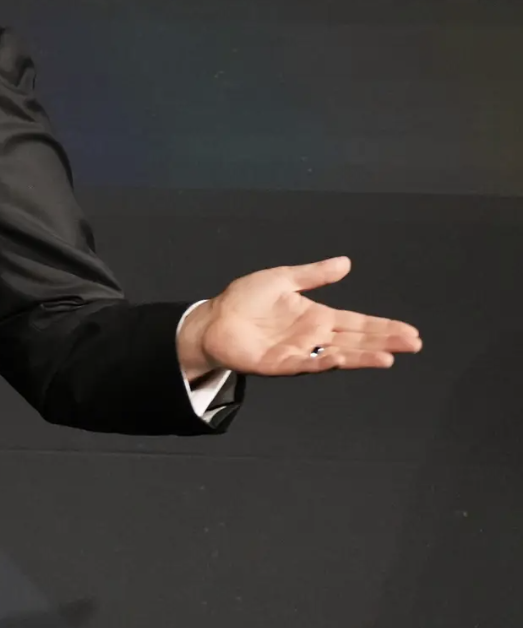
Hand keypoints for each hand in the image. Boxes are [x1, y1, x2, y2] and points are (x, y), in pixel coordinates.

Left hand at [178, 255, 421, 377]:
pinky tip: (341, 359)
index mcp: (317, 317)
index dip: (383, 327)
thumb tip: (346, 263)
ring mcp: (298, 352)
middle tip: (414, 344)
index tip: (410, 331)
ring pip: (337, 355)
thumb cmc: (244, 300)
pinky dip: (322, 362)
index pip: (357, 322)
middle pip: (355, 340)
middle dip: (384, 342)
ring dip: (362, 356)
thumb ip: (314, 275)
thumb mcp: (283, 279)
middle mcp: (313, 337)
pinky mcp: (278, 363)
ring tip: (388, 358)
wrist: (213, 319)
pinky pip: (304, 364)